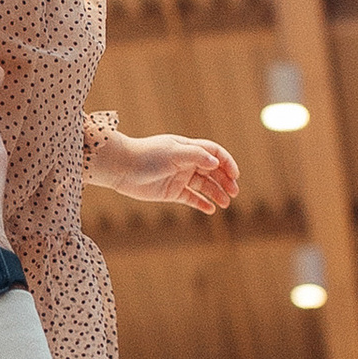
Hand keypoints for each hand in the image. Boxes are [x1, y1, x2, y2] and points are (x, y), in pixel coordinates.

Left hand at [95, 133, 239, 212]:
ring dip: (216, 193)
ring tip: (225, 204)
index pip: (214, 153)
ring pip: (204, 186)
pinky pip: (191, 198)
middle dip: (225, 181)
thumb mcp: (173, 153)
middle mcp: (186, 162)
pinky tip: (210, 210)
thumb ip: (195, 156)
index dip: (227, 163)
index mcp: (188, 148)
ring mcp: (179, 177)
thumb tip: (216, 162)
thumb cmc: (147, 155)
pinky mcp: (172, 192)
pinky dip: (201, 203)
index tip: (235, 175)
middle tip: (234, 193)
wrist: (122, 168)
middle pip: (213, 171)